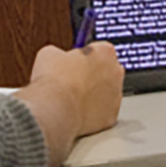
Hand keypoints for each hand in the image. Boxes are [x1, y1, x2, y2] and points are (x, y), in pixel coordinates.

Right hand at [14, 42, 123, 166]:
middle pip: (106, 71)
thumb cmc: (54, 81)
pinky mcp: (111, 116)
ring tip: (72, 99)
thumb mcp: (49, 54)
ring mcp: (116, 96)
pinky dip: (92, 113)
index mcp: (105, 52)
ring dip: (93, 95)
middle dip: (92, 75)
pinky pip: (103, 113)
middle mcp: (116, 72)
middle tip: (73, 81)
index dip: (84, 57)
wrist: (54, 110)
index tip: (74, 63)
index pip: (99, 49)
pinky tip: (77, 112)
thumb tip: (58, 58)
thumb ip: (61, 54)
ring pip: (106, 93)